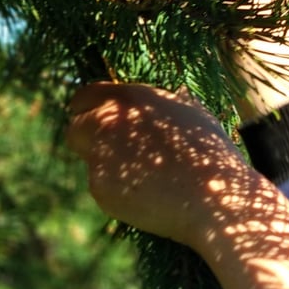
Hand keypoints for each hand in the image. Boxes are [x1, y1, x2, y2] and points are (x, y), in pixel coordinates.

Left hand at [65, 82, 261, 250]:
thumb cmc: (209, 153)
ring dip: (107, 166)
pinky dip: (117, 191)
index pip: (86, 96)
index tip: (97, 121)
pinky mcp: (98, 186)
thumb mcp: (194, 114)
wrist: (213, 195)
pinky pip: (101, 186)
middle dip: (88, 140)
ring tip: (146, 177)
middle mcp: (108, 120)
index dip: (90, 110)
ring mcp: (99, 153)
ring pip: (90, 160)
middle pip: (75, 128)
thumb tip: (177, 93)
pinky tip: (147, 195)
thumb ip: (171, 102)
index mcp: (129, 97)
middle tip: (112, 154)